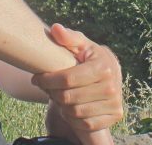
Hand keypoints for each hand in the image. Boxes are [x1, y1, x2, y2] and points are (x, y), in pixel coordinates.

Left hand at [33, 24, 122, 142]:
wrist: (109, 74)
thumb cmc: (89, 57)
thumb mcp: (80, 44)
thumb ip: (68, 37)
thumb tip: (55, 29)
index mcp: (103, 66)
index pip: (67, 79)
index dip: (47, 80)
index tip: (36, 78)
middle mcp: (112, 86)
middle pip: (68, 98)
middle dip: (52, 93)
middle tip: (47, 87)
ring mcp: (115, 102)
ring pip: (74, 113)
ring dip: (61, 106)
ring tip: (58, 96)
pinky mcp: (115, 116)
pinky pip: (85, 123)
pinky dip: (73, 118)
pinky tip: (70, 107)